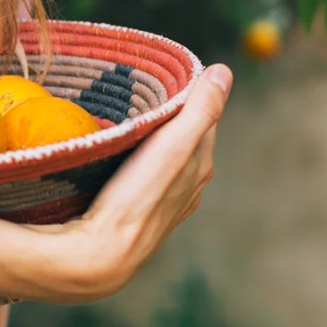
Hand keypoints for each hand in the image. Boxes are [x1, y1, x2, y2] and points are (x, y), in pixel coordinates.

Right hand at [32, 63, 232, 302]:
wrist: (101, 255)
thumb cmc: (137, 198)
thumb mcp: (172, 145)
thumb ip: (200, 109)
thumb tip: (225, 71)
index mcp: (200, 164)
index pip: (202, 114)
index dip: (188, 91)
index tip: (164, 72)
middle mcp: (189, 185)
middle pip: (184, 135)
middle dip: (170, 112)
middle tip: (141, 88)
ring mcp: (165, 203)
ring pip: (164, 157)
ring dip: (152, 137)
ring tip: (127, 117)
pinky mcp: (139, 215)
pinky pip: (145, 177)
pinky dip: (138, 160)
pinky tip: (121, 158)